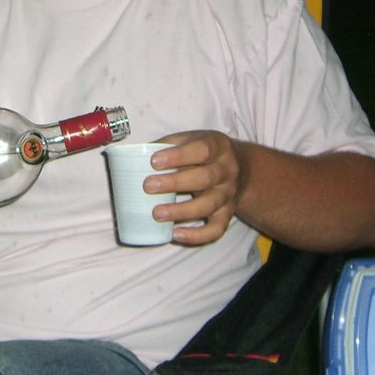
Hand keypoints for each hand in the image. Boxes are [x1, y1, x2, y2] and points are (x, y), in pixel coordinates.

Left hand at [141, 130, 246, 244]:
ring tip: (157, 213)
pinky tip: (176, 234)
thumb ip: (167, 145)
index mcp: (218, 146)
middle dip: (175, 183)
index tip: (154, 161)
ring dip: (182, 211)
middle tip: (148, 186)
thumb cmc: (204, 153)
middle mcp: (227, 171)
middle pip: (205, 178)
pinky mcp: (227, 214)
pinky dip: (197, 235)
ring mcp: (228, 194)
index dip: (178, 155)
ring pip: (208, 205)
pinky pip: (216, 229)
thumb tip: (133, 155)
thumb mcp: (191, 139)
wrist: (241, 168)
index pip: (202, 149)